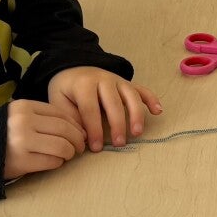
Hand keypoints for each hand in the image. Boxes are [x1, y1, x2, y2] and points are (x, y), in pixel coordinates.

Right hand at [4, 98, 87, 180]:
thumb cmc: (4, 135)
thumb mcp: (20, 118)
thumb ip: (45, 119)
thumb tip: (80, 130)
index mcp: (24, 107)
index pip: (60, 113)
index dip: (75, 125)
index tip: (80, 134)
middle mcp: (23, 121)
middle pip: (65, 129)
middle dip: (77, 141)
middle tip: (79, 149)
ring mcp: (21, 141)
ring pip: (62, 146)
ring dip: (70, 153)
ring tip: (66, 156)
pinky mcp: (21, 160)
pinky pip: (52, 161)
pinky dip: (58, 163)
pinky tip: (53, 162)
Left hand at [47, 66, 163, 151]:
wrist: (73, 68)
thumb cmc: (66, 89)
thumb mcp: (58, 101)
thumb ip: (69, 117)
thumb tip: (83, 136)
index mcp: (84, 84)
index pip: (90, 109)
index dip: (94, 129)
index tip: (96, 148)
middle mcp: (103, 79)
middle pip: (114, 103)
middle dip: (117, 125)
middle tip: (119, 144)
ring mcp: (117, 80)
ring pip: (131, 96)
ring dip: (136, 114)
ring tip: (137, 132)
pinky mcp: (127, 83)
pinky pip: (142, 90)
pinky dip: (151, 99)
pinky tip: (158, 111)